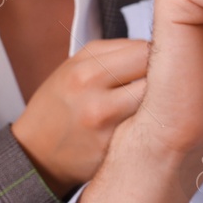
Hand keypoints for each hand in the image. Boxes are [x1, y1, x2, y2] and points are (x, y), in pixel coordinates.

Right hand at [9, 38, 151, 196]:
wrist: (35, 154)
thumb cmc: (60, 105)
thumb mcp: (75, 67)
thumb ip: (116, 53)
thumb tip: (160, 48)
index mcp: (84, 70)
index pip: (145, 51)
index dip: (159, 55)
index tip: (162, 62)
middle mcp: (93, 96)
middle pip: (156, 76)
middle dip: (166, 79)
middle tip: (167, 84)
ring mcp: (104, 125)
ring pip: (157, 104)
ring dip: (163, 103)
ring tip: (158, 105)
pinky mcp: (113, 151)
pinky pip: (148, 130)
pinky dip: (153, 126)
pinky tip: (147, 126)